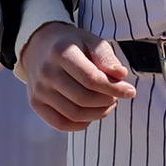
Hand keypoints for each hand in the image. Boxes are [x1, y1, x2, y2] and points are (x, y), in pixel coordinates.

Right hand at [19, 22, 134, 132]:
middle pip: (84, 98)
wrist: (39, 45)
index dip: (114, 88)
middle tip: (116, 97)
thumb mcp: (90, 41)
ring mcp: (38, 90)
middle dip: (107, 101)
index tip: (130, 91)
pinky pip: (61, 124)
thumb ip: (106, 57)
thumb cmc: (71, 44)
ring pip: (74, 114)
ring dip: (98, 113)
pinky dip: (81, 124)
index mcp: (61, 52)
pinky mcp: (35, 103)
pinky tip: (91, 113)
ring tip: (107, 104)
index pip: (92, 79)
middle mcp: (46, 72)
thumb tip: (121, 75)